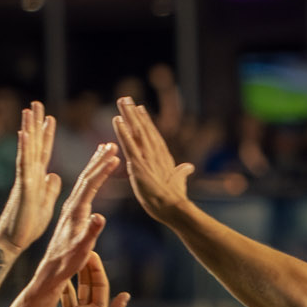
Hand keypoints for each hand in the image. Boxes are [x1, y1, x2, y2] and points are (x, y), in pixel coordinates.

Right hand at [0, 102, 61, 253]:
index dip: (47, 136)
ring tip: (29, 109)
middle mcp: (29, 175)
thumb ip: (49, 189)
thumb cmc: (26, 226)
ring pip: (28, 150)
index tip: (50, 119)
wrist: (12, 242)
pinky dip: (24, 149)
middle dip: (36, 124)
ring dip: (29, 129)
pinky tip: (24, 133)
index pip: (44, 153)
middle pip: (35, 145)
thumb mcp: (45, 205)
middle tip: (37, 104)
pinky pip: (24, 165)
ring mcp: (25, 179)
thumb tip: (54, 175)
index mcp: (37, 179)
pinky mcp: (23, 188)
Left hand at [29, 142, 117, 291]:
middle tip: (112, 144)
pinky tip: (95, 177)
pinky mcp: (73, 214)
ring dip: (95, 165)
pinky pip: (83, 190)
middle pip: (86, 177)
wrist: (52, 269)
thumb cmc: (68, 261)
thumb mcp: (82, 248)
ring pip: (84, 181)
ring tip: (104, 151)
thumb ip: (91, 232)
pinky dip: (91, 179)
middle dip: (99, 160)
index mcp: (75, 210)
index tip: (114, 155)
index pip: (90, 184)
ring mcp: (72, 209)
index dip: (102, 169)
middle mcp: (72, 206)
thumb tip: (100, 217)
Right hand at [47, 252, 127, 306]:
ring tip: (55, 261)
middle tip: (73, 248)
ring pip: (63, 295)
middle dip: (78, 267)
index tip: (91, 250)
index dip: (94, 268)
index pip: (97, 285)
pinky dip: (45, 300)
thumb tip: (125, 295)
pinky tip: (40, 285)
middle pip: (80, 286)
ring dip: (61, 279)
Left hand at [112, 98, 193, 223]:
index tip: (140, 109)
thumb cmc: (176, 199)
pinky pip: (128, 145)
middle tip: (126, 98)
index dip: (146, 121)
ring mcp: (147, 158)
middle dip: (134, 113)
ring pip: (136, 132)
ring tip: (121, 101)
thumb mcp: (179, 181)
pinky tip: (117, 120)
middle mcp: (156, 153)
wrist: (174, 208)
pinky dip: (122, 131)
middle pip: (143, 129)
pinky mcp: (138, 165)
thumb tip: (189, 167)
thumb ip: (182, 172)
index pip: (153, 136)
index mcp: (163, 157)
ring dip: (128, 115)